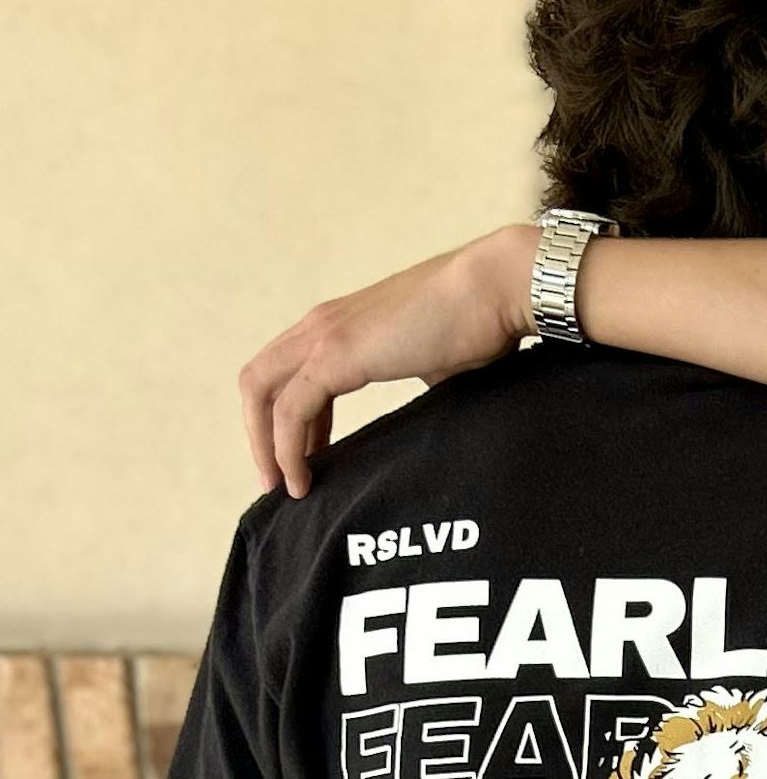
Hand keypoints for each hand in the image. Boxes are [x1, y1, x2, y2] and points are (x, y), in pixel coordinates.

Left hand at [239, 224, 540, 498]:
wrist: (495, 291)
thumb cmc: (480, 324)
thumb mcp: (435, 367)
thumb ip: (416, 390)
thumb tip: (423, 426)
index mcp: (343, 326)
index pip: (289, 374)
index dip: (289, 422)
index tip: (306, 462)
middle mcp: (322, 325)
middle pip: (259, 381)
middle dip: (262, 435)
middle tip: (280, 483)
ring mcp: (323, 336)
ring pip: (261, 392)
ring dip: (265, 444)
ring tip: (286, 487)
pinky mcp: (334, 353)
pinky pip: (289, 408)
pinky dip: (286, 448)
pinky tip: (302, 479)